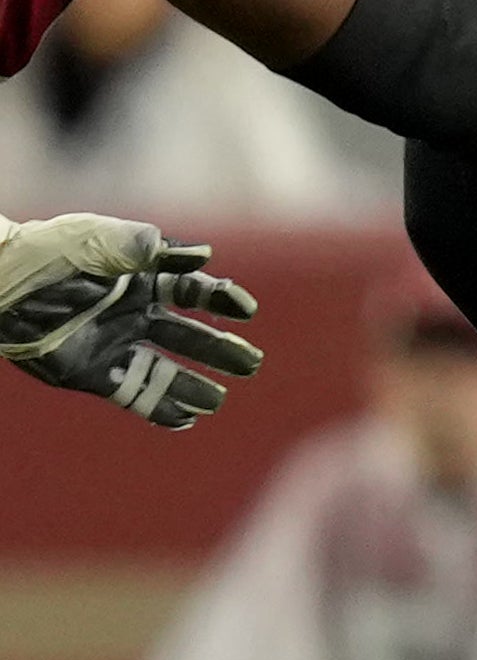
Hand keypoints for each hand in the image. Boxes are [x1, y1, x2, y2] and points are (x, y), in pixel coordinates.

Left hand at [0, 214, 261, 430]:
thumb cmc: (42, 253)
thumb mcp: (93, 240)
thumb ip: (143, 247)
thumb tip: (203, 255)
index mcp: (140, 278)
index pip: (191, 291)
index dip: (221, 298)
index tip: (245, 310)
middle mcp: (133, 314)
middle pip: (188, 335)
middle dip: (220, 349)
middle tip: (251, 364)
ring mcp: (113, 345)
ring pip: (165, 369)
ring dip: (194, 385)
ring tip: (221, 400)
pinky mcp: (91, 374)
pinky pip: (132, 394)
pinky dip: (158, 408)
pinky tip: (185, 419)